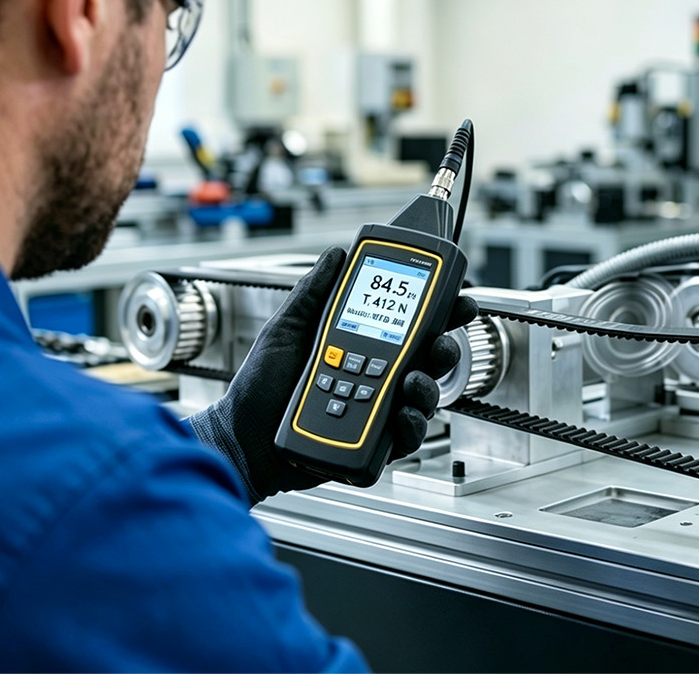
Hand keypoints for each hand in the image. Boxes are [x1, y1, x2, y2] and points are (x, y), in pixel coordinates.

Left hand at [189, 247, 478, 503]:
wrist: (244, 438)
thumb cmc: (260, 388)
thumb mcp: (285, 329)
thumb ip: (314, 292)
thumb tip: (336, 256)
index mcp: (360, 345)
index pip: (407, 323)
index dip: (436, 309)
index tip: (454, 295)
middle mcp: (375, 377)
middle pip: (427, 359)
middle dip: (445, 347)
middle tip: (439, 343)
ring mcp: (378, 410)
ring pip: (424, 397)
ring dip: (427, 387)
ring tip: (409, 383)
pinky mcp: (375, 443)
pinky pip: (408, 436)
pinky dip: (410, 425)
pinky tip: (399, 415)